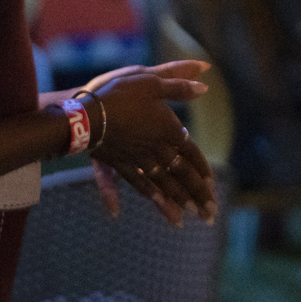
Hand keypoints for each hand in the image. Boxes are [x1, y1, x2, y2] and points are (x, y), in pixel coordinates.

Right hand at [75, 62, 216, 226]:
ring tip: (187, 219)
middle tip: (209, 215)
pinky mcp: (119, 164)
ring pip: (162, 184)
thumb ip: (179, 85)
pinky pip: (137, 183)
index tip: (213, 190)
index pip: (192, 155)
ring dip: (176, 202)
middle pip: (181, 176)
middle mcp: (156, 149)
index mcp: (168, 130)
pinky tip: (154, 204)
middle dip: (197, 196)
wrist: (87, 113)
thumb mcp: (152, 81)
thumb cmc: (120, 94)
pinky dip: (146, 195)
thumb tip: (204, 87)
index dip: (204, 172)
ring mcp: (138, 159)